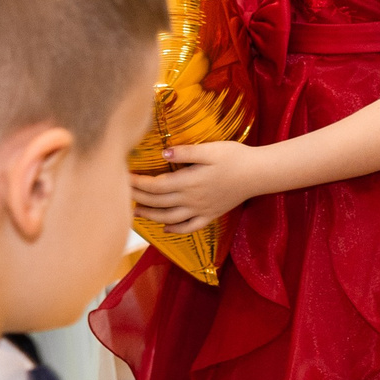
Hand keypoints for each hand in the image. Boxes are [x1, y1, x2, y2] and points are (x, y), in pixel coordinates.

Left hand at [130, 142, 261, 234]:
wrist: (258, 174)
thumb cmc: (235, 157)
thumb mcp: (211, 149)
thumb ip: (186, 152)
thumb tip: (163, 153)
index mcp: (189, 182)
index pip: (155, 186)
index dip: (137, 184)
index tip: (123, 177)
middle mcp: (191, 199)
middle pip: (158, 203)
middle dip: (138, 199)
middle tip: (121, 194)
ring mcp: (201, 210)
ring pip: (169, 218)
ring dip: (150, 216)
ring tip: (136, 213)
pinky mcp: (210, 215)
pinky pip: (189, 227)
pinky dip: (175, 230)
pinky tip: (166, 229)